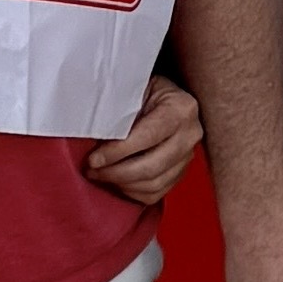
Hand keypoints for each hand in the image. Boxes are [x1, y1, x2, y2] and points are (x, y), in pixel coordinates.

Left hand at [84, 77, 204, 210]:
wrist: (162, 96)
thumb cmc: (143, 90)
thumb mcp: (134, 88)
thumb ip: (120, 108)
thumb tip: (94, 132)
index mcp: (181, 108)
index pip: (148, 136)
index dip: (118, 151)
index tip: (94, 159)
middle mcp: (190, 134)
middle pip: (153, 166)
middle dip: (117, 172)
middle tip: (92, 170)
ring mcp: (188, 156)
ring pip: (154, 183)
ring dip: (121, 184)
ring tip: (100, 174)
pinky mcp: (180, 172)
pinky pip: (155, 193)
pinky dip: (132, 192)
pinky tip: (116, 181)